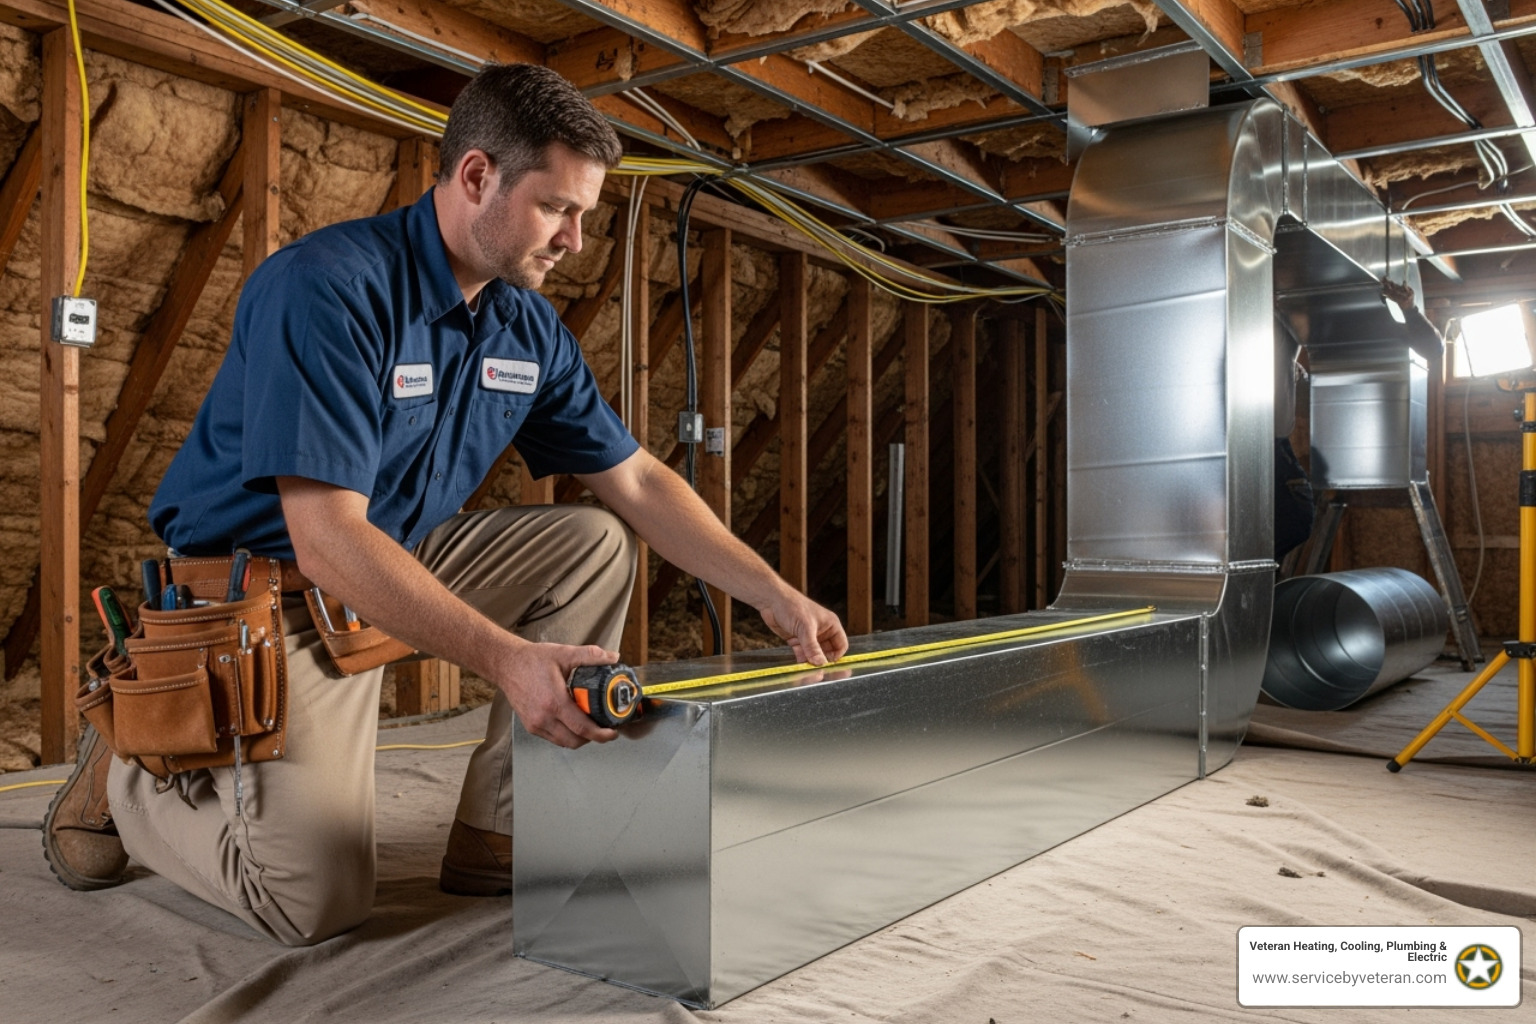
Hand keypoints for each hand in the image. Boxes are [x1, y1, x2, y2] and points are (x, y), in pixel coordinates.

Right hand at [490, 641, 619, 748]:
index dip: (600, 734)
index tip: (612, 733)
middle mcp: (543, 717)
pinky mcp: (530, 726)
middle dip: (593, 738)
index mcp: (554, 702)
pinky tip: (572, 723)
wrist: (507, 664)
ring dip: (579, 738)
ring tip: (590, 725)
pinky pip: (553, 738)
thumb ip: (590, 656)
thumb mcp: (564, 653)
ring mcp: (535, 724)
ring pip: (564, 742)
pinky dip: (566, 735)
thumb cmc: (532, 660)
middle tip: (604, 729)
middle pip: (575, 741)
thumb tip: (612, 657)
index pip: (582, 728)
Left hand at [759, 591, 847, 666]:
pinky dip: (802, 660)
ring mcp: (809, 636)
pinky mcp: (797, 640)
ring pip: (814, 655)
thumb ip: (812, 647)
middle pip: (828, 652)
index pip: (841, 645)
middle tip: (816, 671)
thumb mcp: (805, 628)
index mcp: (830, 625)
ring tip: (806, 671)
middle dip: (822, 661)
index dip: (836, 656)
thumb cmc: (792, 606)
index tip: (827, 665)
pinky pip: (803, 654)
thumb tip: (821, 663)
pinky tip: (798, 666)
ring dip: (811, 662)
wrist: (771, 601)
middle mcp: (822, 631)